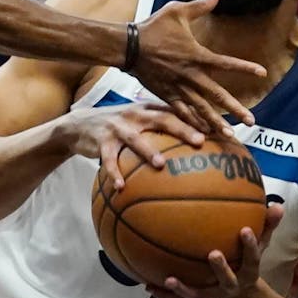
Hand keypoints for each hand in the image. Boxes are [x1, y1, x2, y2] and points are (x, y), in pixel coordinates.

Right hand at [61, 103, 206, 189]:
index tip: (217, 129)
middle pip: (163, 120)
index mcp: (149, 110)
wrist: (80, 124)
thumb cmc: (119, 126)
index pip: (177, 111)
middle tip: (200, 141)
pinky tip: (120, 187)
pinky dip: (114, 173)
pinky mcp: (101, 140)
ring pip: (135, 139)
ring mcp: (117, 127)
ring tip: (160, 165)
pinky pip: (108, 159)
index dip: (198, 119)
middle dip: (182, 129)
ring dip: (148, 151)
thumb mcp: (139, 121)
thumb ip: (162, 128)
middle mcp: (135, 114)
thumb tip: (197, 145)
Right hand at [133, 0, 265, 135]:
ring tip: (230, 136)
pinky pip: (182, 113)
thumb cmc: (153, 27)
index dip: (245, 67)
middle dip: (235, 110)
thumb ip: (201, 5)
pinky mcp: (166, 95)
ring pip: (201, 109)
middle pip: (217, 96)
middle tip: (251, 122)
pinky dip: (193, 123)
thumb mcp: (177, 11)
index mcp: (196, 55)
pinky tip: (203, 134)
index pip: (226, 63)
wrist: (128, 47)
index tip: (262, 73)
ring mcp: (178, 88)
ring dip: (216, 123)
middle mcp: (190, 75)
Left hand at [148, 204, 283, 297]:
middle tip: (212, 253)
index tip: (244, 230)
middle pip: (228, 279)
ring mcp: (214, 294)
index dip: (250, 246)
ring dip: (184, 289)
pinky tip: (148, 286)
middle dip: (221, 268)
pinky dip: (165, 294)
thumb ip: (268, 225)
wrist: (242, 295)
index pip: (253, 258)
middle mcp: (232, 285)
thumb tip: (278, 204)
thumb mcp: (261, 245)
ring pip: (199, 294)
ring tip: (168, 279)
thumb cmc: (247, 261)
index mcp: (248, 271)